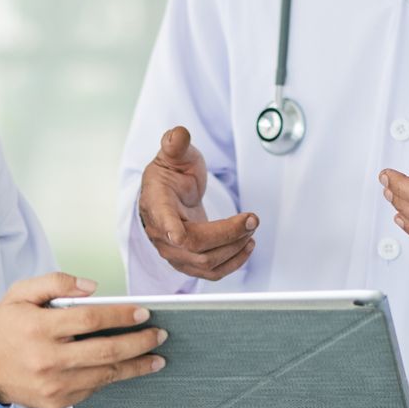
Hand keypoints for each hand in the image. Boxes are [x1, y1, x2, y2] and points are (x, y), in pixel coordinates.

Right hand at [0, 273, 165, 407]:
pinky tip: (127, 368)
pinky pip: (93, 389)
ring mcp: (53, 384)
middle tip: (160, 335)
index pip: (89, 320)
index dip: (120, 316)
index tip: (144, 313)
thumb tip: (93, 288)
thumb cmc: (6, 327)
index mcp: (38, 328)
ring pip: (105, 375)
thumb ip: (56, 282)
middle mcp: (47, 359)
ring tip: (156, 357)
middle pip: (105, 351)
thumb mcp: (20, 293)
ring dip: (135, 366)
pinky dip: (112, 377)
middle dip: (139, 343)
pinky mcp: (57, 402)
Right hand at [138, 126, 257, 279]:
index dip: (170, 229)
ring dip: (234, 249)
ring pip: (206, 263)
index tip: (178, 235)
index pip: (162, 220)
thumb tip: (179, 134)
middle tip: (252, 219)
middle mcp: (162, 234)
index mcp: (156, 205)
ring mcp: (175, 253)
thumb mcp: (173, 155)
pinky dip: (233, 263)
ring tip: (251, 230)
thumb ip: (175, 144)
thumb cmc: (170, 176)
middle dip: (229, 234)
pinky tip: (246, 246)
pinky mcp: (189, 263)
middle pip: (196, 246)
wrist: (167, 197)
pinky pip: (212, 272)